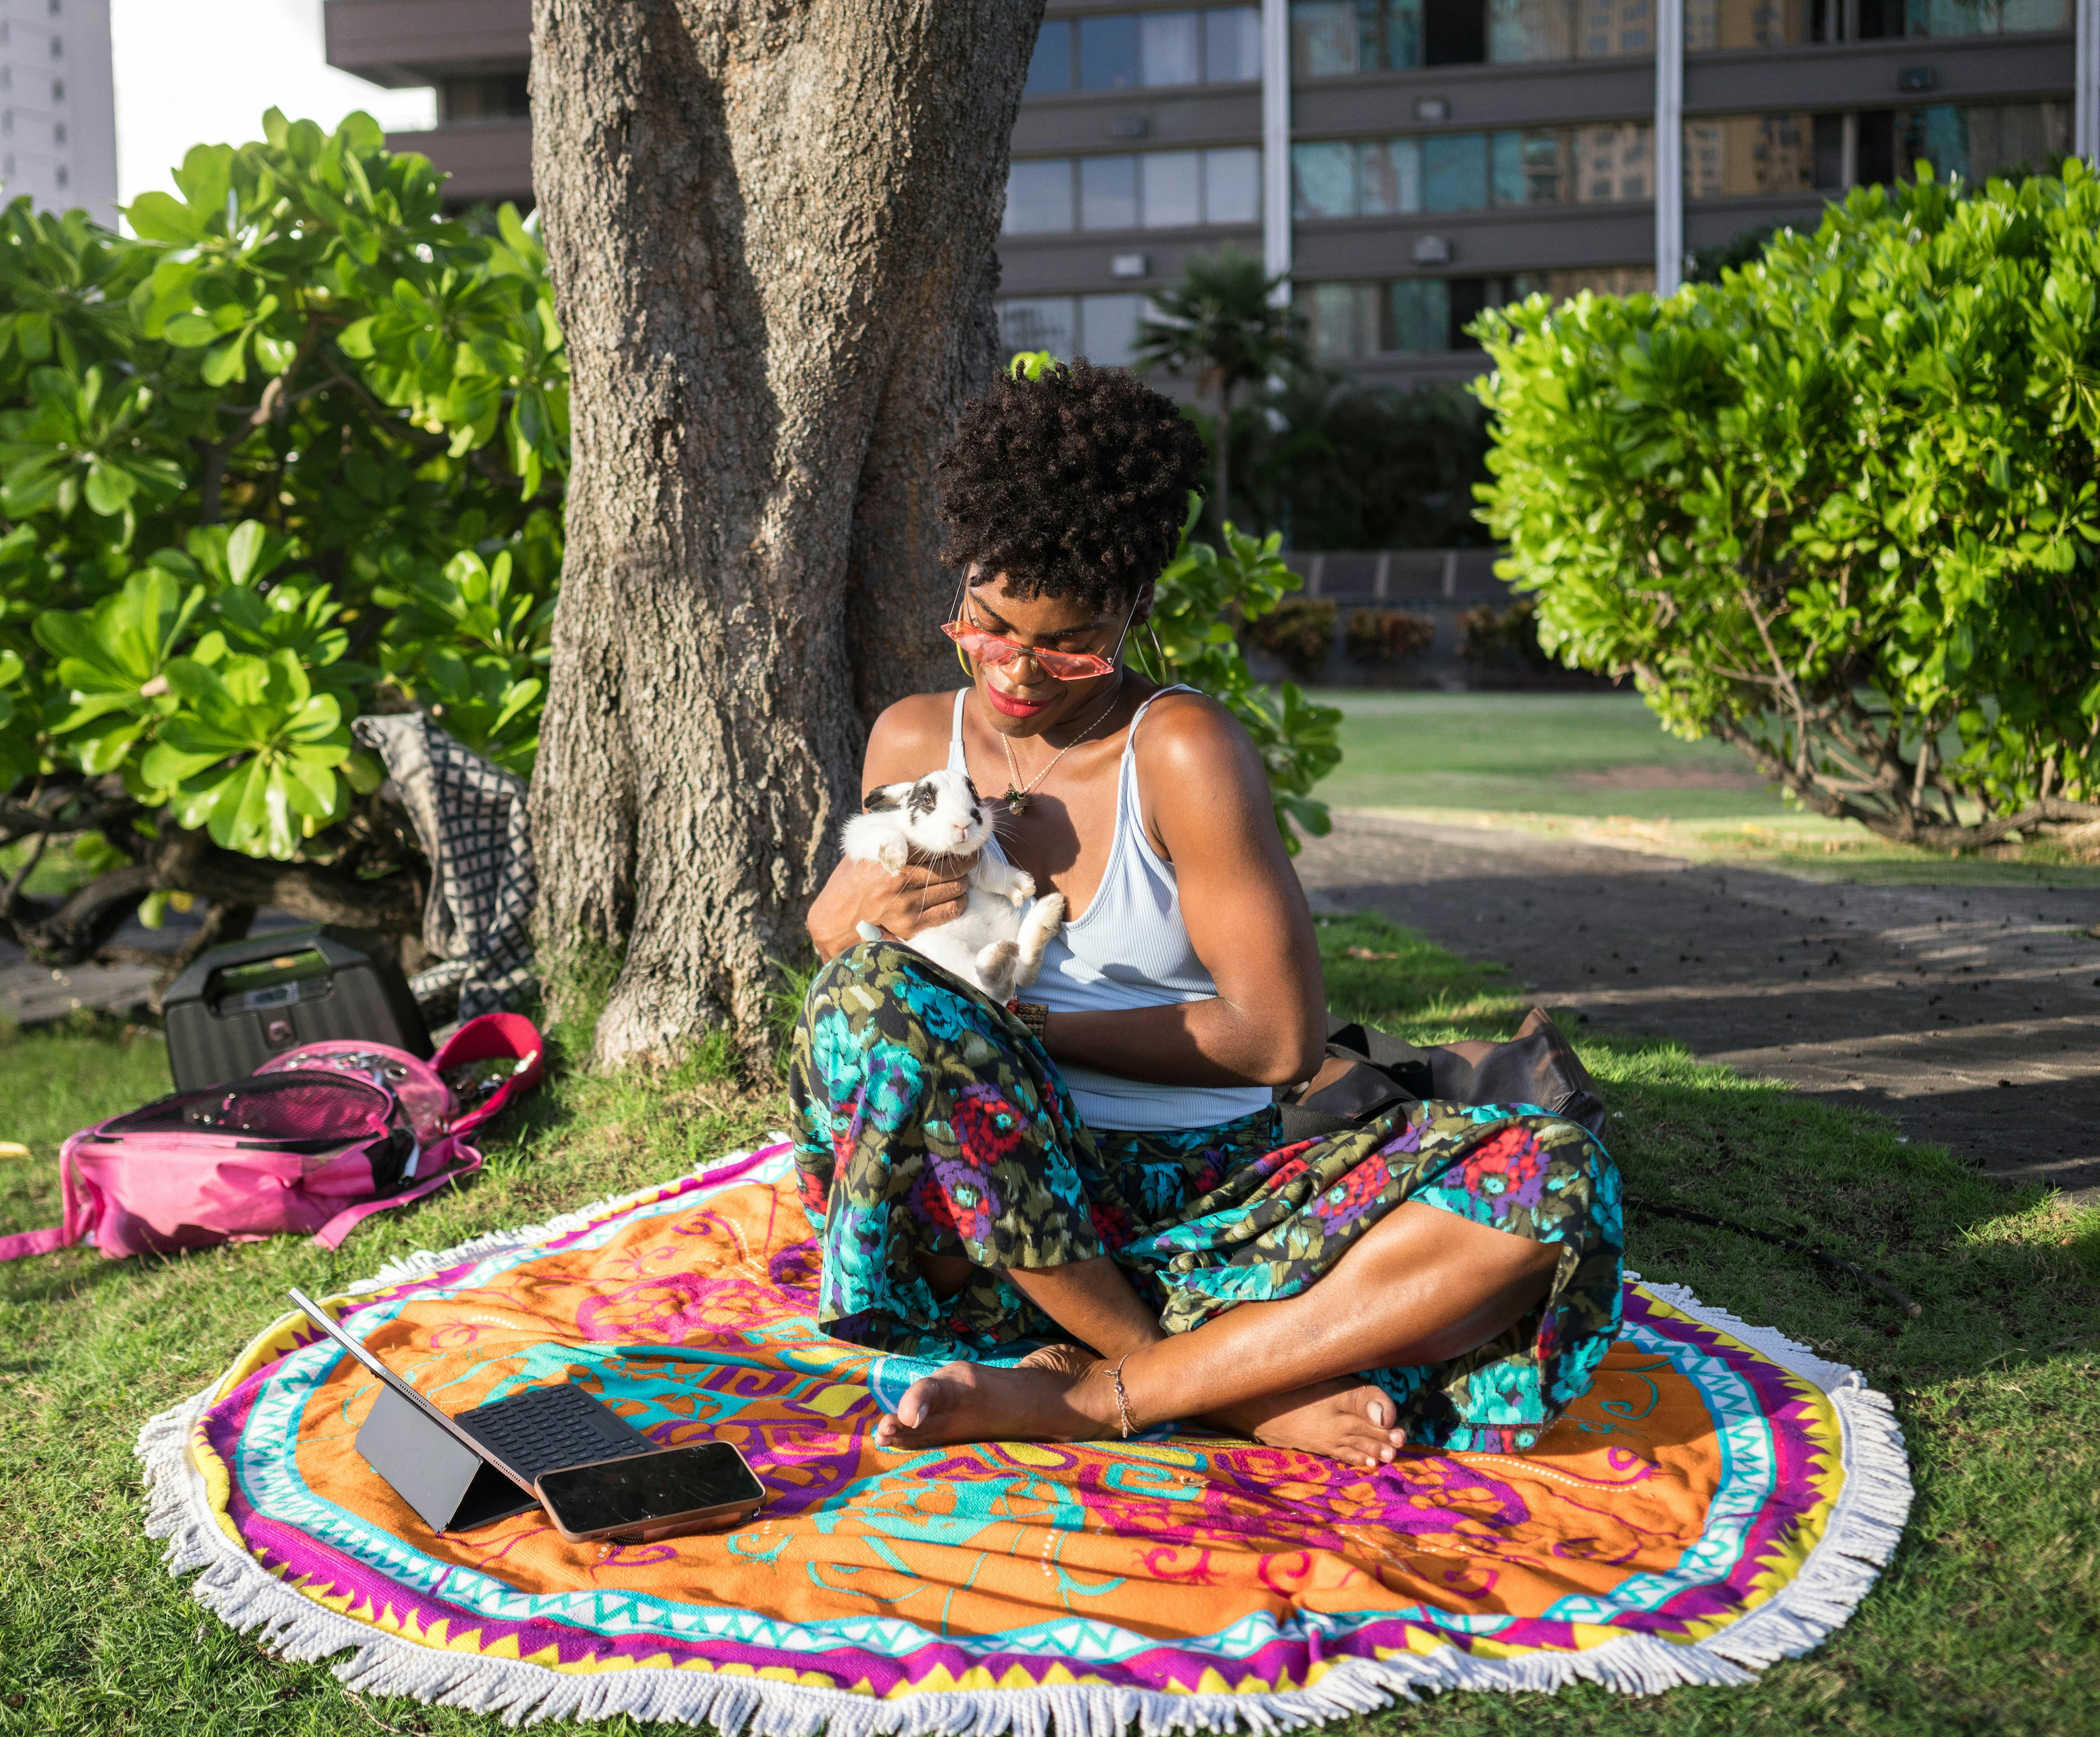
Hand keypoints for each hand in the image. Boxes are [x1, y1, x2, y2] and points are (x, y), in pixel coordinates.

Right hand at [807, 851, 975, 957]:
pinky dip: (959, 902)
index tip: (960, 841)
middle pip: (953, 865)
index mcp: (888, 854)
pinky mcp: (911, 926)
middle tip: (968, 859)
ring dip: (962, 882)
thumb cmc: (848, 884)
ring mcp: (907, 904)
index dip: (955, 842)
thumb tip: (917, 824)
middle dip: (965, 861)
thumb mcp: (863, 852)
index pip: (936, 843)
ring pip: (956, 887)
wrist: (831, 923)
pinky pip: (951, 910)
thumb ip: (890, 839)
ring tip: (959, 878)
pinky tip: (955, 898)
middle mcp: (899, 878)